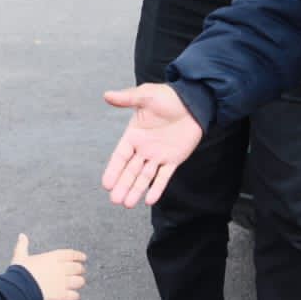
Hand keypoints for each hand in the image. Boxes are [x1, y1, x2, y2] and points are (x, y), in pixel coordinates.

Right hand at [11, 233, 86, 299]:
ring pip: (79, 281)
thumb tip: (21, 235)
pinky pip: (74, 296)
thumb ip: (23, 245)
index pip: (71, 254)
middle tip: (81, 271)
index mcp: (53, 257)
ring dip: (79, 282)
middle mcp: (61, 268)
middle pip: (78, 268)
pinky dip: (75, 296)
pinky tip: (73, 295)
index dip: (79, 256)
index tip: (83, 258)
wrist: (19, 288)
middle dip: (80, 269)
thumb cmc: (19, 271)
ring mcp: (62, 282)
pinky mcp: (61, 295)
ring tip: (78, 283)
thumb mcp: (20, 256)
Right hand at [101, 84, 204, 207]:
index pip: (120, 156)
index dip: (113, 170)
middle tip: (115, 200)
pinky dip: (157, 188)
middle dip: (123, 185)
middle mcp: (144, 148)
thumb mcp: (147, 95)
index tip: (106, 184)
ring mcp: (158, 155)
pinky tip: (149, 200)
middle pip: (130, 171)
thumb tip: (106, 95)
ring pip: (144, 177)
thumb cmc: (168, 97)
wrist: (194, 102)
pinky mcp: (173, 159)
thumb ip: (127, 98)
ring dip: (136, 190)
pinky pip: (164, 176)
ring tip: (127, 204)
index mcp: (134, 135)